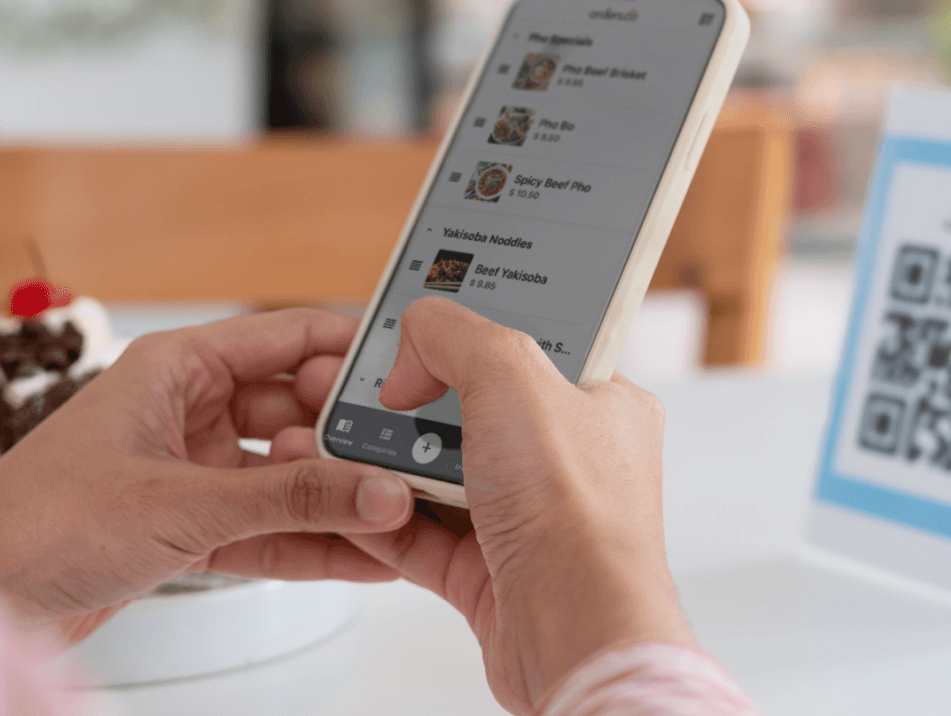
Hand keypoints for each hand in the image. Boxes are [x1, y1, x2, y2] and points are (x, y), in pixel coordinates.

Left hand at [0, 308, 414, 644]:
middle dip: (354, 440)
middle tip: (415, 466)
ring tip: (400, 515)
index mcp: (177, 365)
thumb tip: (373, 490)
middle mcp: (184, 409)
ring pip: (285, 475)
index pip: (291, 337)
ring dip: (336, 498)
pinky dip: (307, 541)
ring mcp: (185, 468)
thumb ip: (291, 498)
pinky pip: (264, 526)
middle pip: (297, 410)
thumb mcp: (185, 504)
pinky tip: (359, 554)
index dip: (357, 355)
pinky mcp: (182, 525)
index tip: (416, 377)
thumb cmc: (35, 520)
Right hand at [280, 298, 690, 713]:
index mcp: (601, 403)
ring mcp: (528, 519)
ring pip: (441, 475)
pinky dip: (383, 518)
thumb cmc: (576, 513)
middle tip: (376, 386)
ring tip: (349, 439)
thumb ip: (457, 334)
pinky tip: (354, 499)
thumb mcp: (513, 375)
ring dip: (392, 461)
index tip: (425, 322)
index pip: (534, 344)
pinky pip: (420, 536)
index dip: (476, 329)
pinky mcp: (488, 572)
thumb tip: (418, 336)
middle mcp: (568, 462)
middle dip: (419, 400)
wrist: (573, 629)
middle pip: (475, 409)